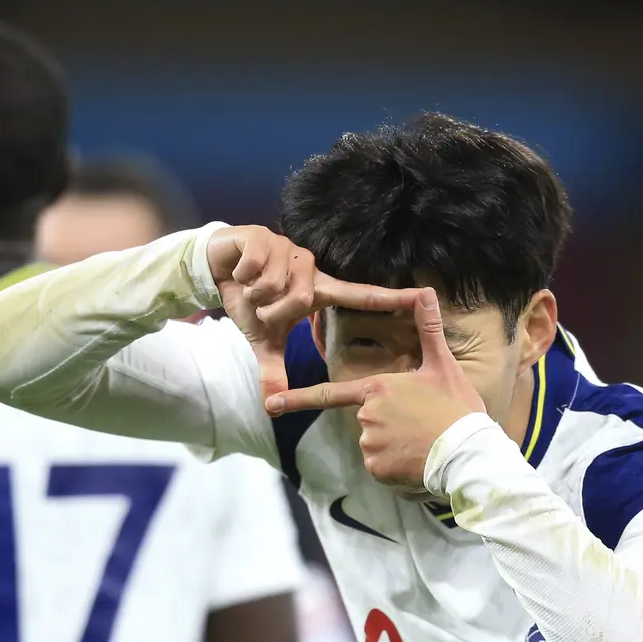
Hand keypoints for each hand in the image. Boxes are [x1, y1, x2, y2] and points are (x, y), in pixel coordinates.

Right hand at [206, 224, 418, 404]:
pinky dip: (242, 275)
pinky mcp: (265, 237)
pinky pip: (255, 267)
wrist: (219, 268)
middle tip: (261, 305)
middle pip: (299, 298)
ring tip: (251, 286)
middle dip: (272, 310)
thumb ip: (273, 369)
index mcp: (318, 289)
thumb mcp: (263, 338)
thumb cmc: (250, 300)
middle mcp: (310, 267)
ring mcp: (289, 249)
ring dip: (255, 292)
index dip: (391, 297)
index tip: (423, 296)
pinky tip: (241, 270)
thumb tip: (271, 404)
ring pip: (275, 284)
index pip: (360, 295)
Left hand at [263, 287, 486, 491]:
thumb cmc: (456, 408)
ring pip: (373, 444)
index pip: (328, 394)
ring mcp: (369, 444)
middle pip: (366, 419)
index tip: (270, 405)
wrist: (469, 453)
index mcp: (375, 388)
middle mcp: (365, 415)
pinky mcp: (377, 469)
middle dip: (388, 423)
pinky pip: (381, 467)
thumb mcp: (443, 366)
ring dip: (393, 445)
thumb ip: (428, 330)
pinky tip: (417, 458)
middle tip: (420, 423)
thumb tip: (426, 292)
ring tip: (421, 441)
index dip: (296, 399)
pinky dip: (396, 466)